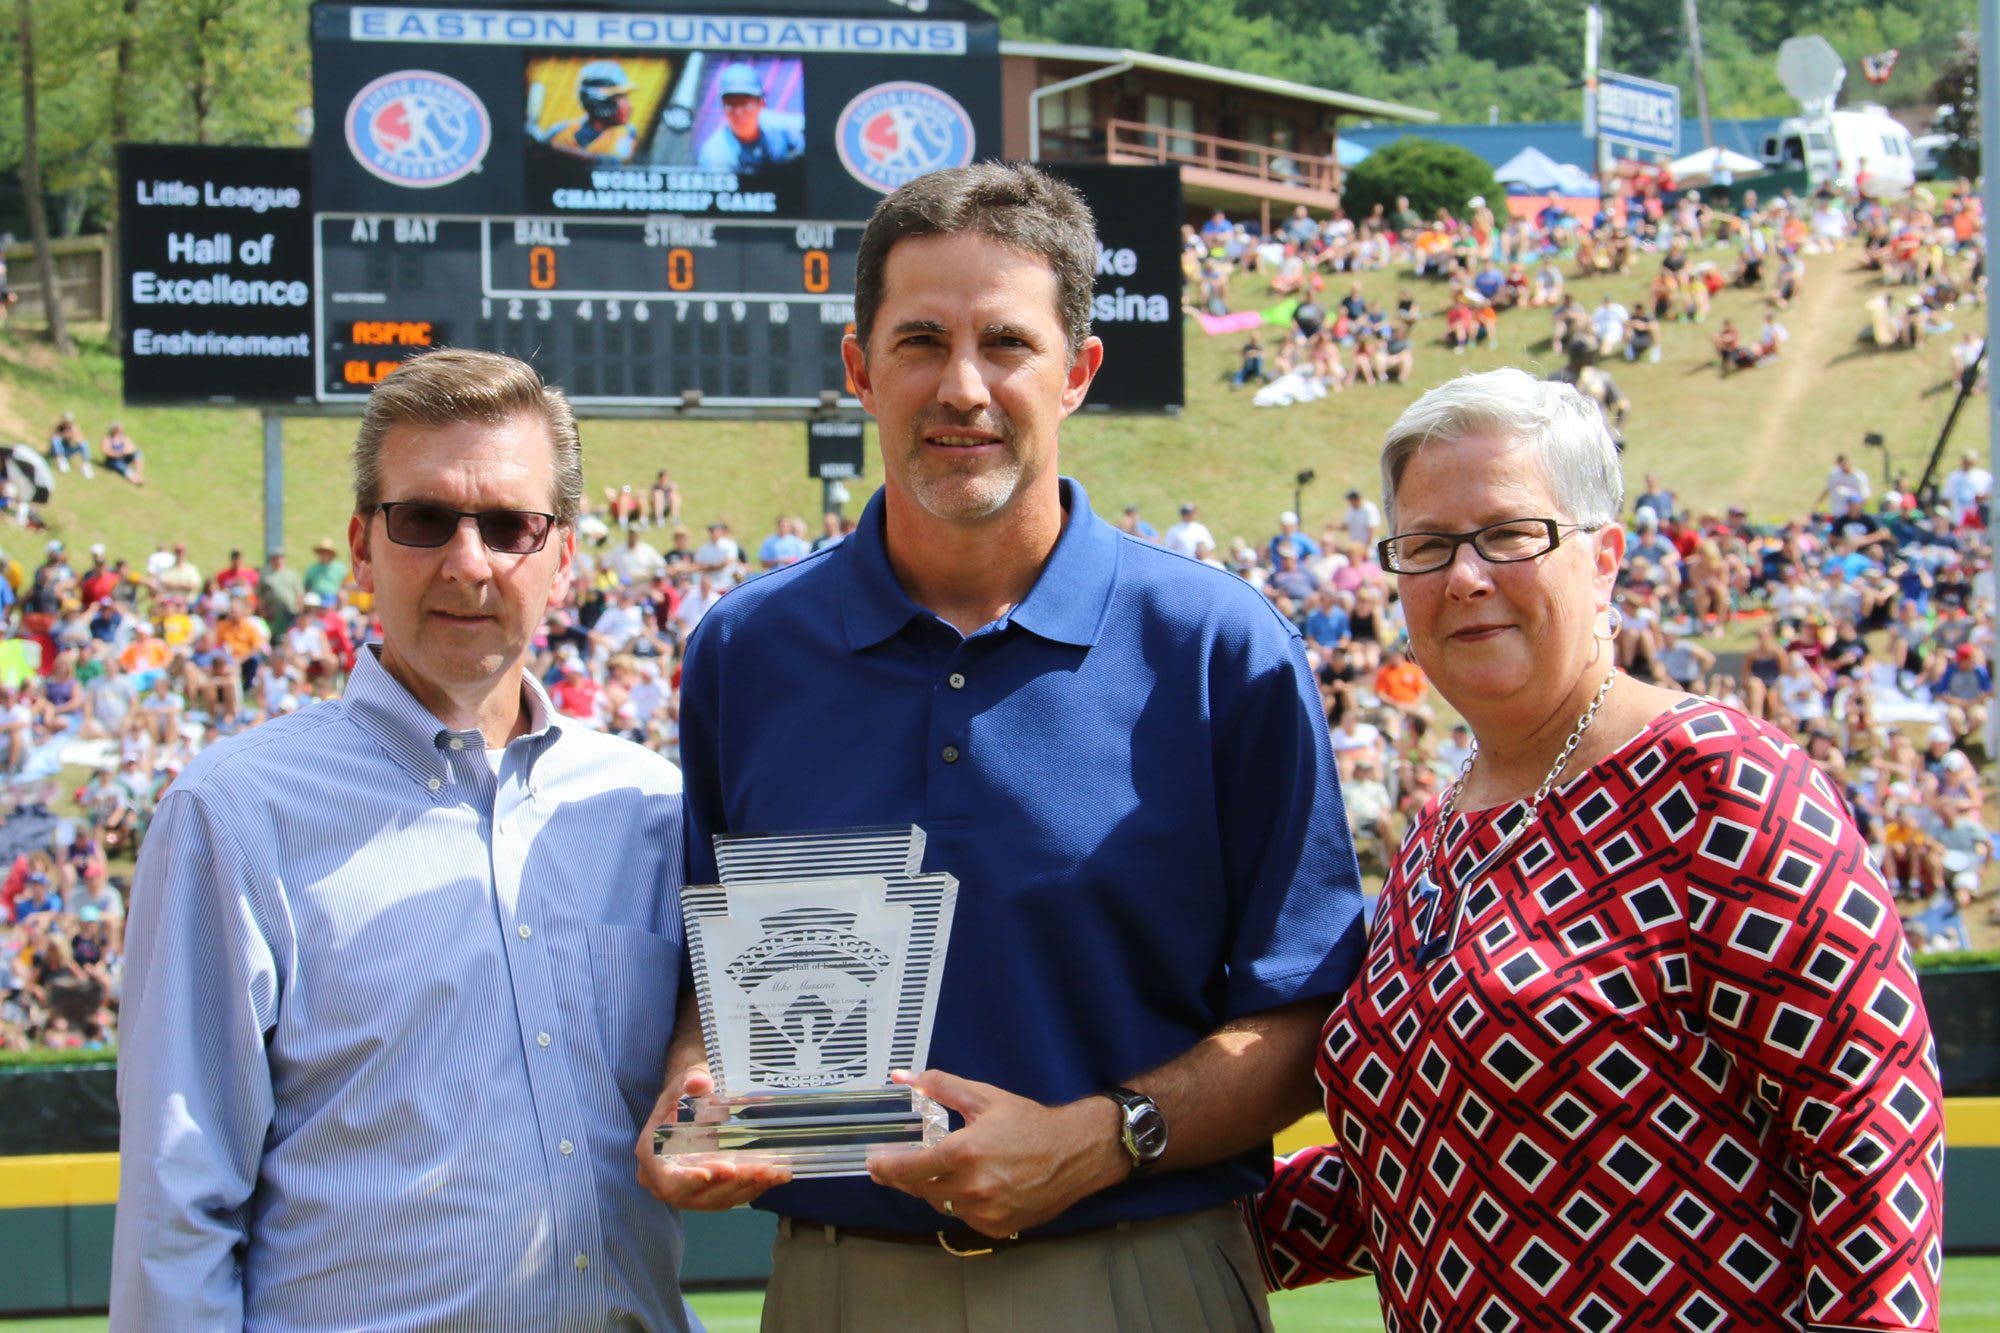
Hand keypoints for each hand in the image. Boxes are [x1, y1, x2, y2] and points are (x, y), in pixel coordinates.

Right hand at [633, 1067, 790, 1209]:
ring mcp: (688, 1192)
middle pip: (699, 1194)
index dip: (692, 1180)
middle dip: (734, 1182)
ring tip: (776, 1172)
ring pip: (719, 1199)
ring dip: (749, 1186)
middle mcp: (665, 1183)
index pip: (669, 1179)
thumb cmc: (682, 1095)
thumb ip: (689, 1082)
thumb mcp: (682, 1083)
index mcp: (652, 1157)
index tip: (724, 1170)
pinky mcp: (707, 1194)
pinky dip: (754, 1187)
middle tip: (763, 1169)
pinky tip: (776, 1176)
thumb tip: (699, 1083)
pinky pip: (730, 1197)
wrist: (687, 1104)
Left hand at [866, 1069, 1128, 1237]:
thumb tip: (904, 1077)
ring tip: (944, 1169)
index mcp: (964, 1153)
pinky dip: (961, 1202)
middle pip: (920, 1190)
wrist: (1075, 1152)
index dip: (886, 1167)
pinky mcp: (997, 1227)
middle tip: (895, 1166)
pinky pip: (964, 1217)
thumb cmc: (1030, 1123)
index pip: (909, 1169)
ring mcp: (984, 1212)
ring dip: (935, 1188)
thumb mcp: (984, 1097)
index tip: (873, 1163)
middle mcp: (971, 1187)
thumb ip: (940, 1087)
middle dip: (905, 1177)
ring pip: (942, 1204)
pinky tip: (972, 1185)